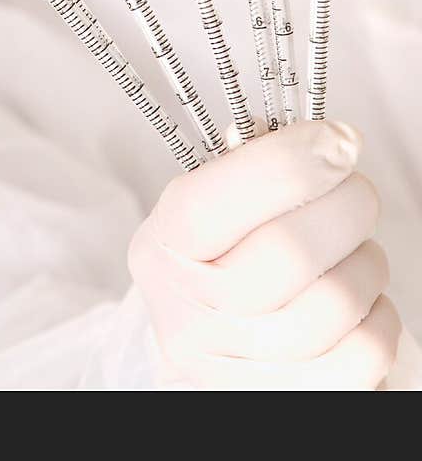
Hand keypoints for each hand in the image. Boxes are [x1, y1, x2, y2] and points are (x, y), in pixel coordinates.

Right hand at [128, 119, 399, 389]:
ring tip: (357, 249)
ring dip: (366, 262)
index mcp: (163, 246)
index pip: (212, 203)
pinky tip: (359, 300)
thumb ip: (249, 166)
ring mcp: (236, 369)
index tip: (339, 140)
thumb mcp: (208, 203)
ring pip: (335, 303)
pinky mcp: (284, 401)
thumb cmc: (219, 255)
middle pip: (287, 252)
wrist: (207, 339)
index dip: (286, 165)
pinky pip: (363, 357)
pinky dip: (378, 319)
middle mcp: (187, 313)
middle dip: (345, 207)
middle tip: (358, 190)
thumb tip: (329, 144)